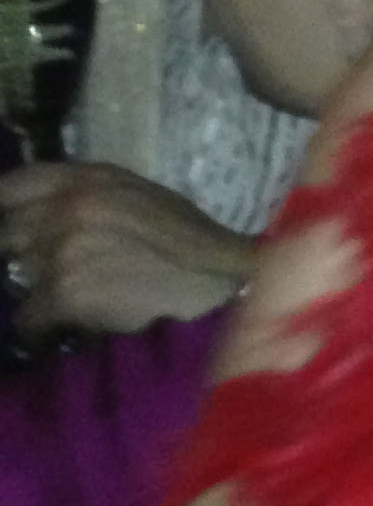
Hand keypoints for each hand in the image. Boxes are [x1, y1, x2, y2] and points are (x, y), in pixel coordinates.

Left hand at [0, 165, 253, 335]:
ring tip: (63, 298)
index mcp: (90, 179)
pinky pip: (27, 315)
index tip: (9, 225)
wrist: (218, 280)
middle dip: (17, 253)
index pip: (14, 185)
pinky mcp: (64, 291)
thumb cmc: (187, 240)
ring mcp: (63, 249)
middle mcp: (69, 207)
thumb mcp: (138, 196)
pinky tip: (61, 326)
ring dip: (34, 289)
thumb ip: (89, 196)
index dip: (4, 207)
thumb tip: (44, 215)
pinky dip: (39, 325)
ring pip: (16, 275)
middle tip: (39, 270)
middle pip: (8, 232)